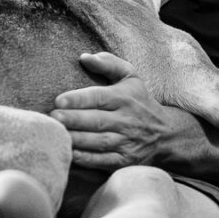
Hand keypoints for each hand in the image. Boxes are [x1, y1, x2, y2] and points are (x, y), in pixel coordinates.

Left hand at [50, 52, 188, 169]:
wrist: (166, 133)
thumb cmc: (139, 101)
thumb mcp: (131, 77)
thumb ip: (109, 63)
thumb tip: (84, 57)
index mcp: (124, 98)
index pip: (99, 97)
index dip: (78, 99)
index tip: (58, 100)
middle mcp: (126, 120)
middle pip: (97, 121)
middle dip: (73, 120)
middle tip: (52, 118)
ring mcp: (126, 142)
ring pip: (98, 142)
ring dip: (76, 140)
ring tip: (56, 135)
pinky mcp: (124, 160)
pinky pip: (103, 160)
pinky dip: (86, 159)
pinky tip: (69, 153)